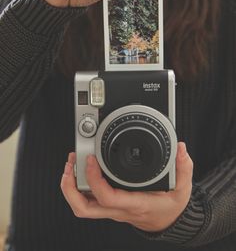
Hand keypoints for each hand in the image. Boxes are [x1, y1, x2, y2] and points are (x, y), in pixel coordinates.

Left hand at [61, 142, 192, 231]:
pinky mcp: (110, 207)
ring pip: (82, 207)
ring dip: (71, 187)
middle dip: (70, 186)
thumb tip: (180, 149)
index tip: (91, 159)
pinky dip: (79, 188)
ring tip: (71, 165)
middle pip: (84, 208)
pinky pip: (88, 202)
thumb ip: (183, 167)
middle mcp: (119, 210)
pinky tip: (81, 173)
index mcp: (135, 204)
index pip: (107, 197)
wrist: (169, 223)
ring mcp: (112, 211)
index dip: (94, 178)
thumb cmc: (172, 208)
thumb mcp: (182, 188)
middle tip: (71, 163)